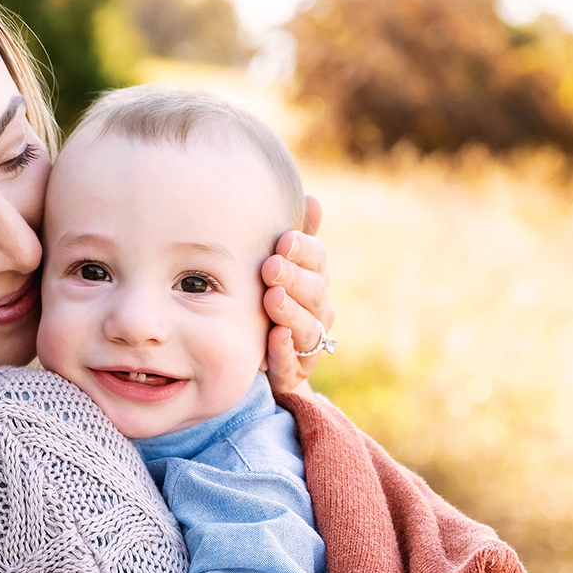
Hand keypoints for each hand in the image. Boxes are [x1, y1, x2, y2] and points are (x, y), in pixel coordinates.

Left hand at [263, 195, 333, 394]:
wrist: (256, 359)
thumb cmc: (267, 300)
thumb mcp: (277, 266)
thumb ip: (295, 239)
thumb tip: (312, 199)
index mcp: (314, 280)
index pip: (317, 261)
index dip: (303, 250)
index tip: (282, 240)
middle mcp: (317, 312)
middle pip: (315, 292)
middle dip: (294, 278)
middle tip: (270, 266)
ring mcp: (307, 343)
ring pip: (307, 327)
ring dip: (290, 311)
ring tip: (272, 298)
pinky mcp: (293, 373)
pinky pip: (292, 364)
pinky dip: (284, 351)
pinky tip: (274, 336)